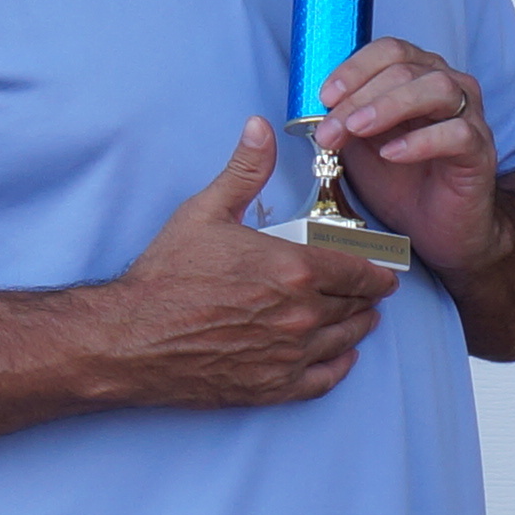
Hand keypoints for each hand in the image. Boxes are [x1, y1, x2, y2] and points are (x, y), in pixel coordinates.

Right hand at [89, 124, 396, 409]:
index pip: (359, 273)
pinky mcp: (273, 387)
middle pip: (356, 307)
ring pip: (345, 342)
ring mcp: (289, 354)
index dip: (376, 273)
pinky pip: (324, 380)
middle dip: (366, 299)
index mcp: (295, 269)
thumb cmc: (166, 274)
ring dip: (357, 329)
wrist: (131, 337)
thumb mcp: (205, 212)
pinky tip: (340, 357)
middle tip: (368, 295)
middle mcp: (302, 315)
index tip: (383, 274)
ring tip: (359, 321)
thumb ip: (244, 170)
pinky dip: (338, 367)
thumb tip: (260, 127)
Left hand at [321, 38, 505, 274]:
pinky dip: (420, 141)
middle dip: (359, 97)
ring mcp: (469, 116)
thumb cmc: (399, 178)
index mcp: (418, 75)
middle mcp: (447, 86)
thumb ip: (343, 119)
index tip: (325, 96)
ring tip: (358, 130)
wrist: (433, 226)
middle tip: (331, 128)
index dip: (355, 68)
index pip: (389, 51)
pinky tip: (392, 154)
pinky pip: (457, 133)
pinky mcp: (480, 150)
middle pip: (405, 70)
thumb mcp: (359, 143)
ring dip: (389, 106)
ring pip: (436, 88)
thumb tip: (314, 107)